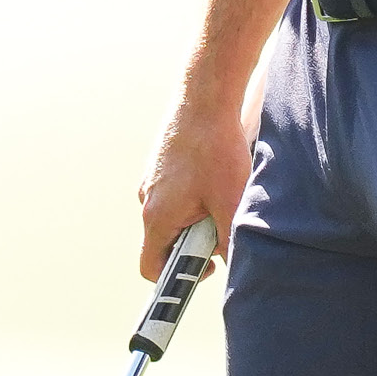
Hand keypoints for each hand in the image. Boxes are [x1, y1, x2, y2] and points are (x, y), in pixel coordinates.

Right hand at [136, 97, 253, 280]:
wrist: (203, 99)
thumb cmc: (216, 150)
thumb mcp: (230, 201)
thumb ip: (227, 240)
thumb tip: (228, 260)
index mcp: (157, 216)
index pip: (151, 267)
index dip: (177, 276)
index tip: (206, 265)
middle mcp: (146, 199)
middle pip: (165, 241)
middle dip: (195, 240)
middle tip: (221, 222)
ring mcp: (151, 180)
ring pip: (172, 215)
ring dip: (196, 216)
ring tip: (220, 193)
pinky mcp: (160, 165)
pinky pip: (173, 193)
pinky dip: (193, 195)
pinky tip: (214, 175)